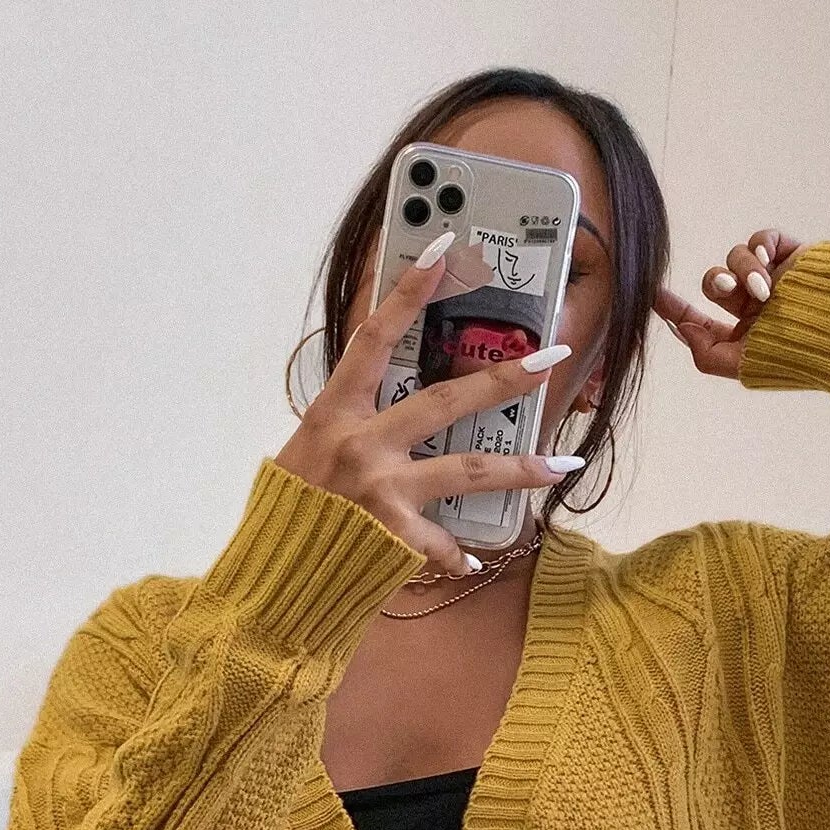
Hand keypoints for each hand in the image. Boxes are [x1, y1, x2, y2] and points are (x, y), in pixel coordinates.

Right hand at [273, 240, 577, 576]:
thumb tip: (382, 413)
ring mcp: (382, 489)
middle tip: (552, 357)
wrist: (266, 576)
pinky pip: (440, 544)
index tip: (444, 253)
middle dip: (505, 377)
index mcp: (334, 413)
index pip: (375, 339)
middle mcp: (361, 443)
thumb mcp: (304, 455)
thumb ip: (345, 430)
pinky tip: (473, 563)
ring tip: (563, 464)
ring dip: (521, 467)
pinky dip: (455, 556)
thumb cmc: (283, 515)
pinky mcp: (393, 536)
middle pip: (447, 399)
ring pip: (469, 468)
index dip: (408, 293)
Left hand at [653, 228, 810, 378]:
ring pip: (736, 258)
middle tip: (725, 285)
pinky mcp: (794, 255)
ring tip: (765, 287)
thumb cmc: (804, 355)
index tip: (651, 295)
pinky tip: (769, 260)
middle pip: (715, 283)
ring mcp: (775, 278)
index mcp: (745, 335)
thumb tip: (682, 328)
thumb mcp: (747, 366)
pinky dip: (759, 246)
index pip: (700, 319)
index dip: (674, 308)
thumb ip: (707, 354)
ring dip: (743, 268)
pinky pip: (763, 239)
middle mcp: (757, 306)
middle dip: (715, 283)